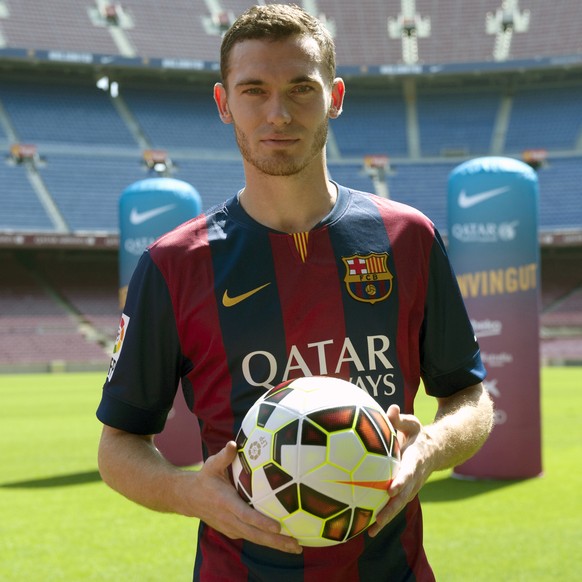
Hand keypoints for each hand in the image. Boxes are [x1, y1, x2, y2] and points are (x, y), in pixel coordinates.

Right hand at [191, 441, 302, 553]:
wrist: (189, 498)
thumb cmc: (205, 478)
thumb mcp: (211, 465)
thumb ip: (224, 456)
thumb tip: (234, 443)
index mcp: (226, 502)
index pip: (245, 515)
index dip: (261, 522)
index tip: (277, 527)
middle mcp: (229, 519)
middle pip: (254, 534)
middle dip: (275, 541)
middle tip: (296, 545)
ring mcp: (230, 528)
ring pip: (255, 539)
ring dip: (275, 544)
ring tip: (296, 548)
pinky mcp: (233, 531)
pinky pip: (251, 537)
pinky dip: (267, 541)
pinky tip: (283, 542)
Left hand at [367, 405, 430, 536]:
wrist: (436, 451)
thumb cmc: (418, 434)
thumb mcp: (413, 424)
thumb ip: (401, 419)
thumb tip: (392, 409)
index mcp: (415, 460)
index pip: (408, 472)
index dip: (401, 481)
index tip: (391, 489)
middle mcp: (414, 477)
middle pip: (403, 495)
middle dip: (391, 508)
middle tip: (378, 518)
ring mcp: (411, 488)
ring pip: (399, 505)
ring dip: (386, 517)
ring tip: (371, 530)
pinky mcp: (405, 493)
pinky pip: (394, 506)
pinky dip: (384, 518)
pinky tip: (367, 529)